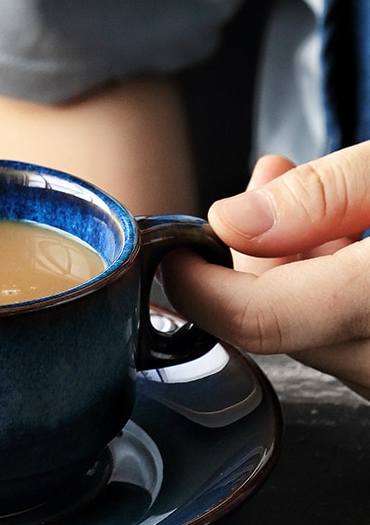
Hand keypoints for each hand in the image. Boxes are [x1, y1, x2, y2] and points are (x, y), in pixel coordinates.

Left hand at [162, 141, 369, 399]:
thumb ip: (330, 193)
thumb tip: (233, 222)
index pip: (259, 320)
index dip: (200, 286)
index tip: (177, 250)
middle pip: (275, 327)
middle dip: (251, 259)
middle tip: (269, 185)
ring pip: (309, 335)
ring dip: (292, 272)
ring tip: (317, 197)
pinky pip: (345, 339)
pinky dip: (329, 293)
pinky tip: (344, 239)